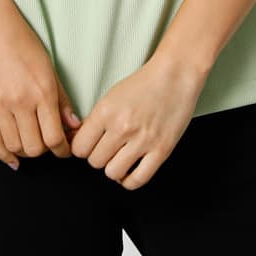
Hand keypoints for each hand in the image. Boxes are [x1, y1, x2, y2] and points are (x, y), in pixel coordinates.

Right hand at [0, 1, 81, 168]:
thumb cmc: (24, 43)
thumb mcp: (50, 68)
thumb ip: (62, 100)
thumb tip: (73, 125)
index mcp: (42, 92)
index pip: (55, 138)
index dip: (63, 150)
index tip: (65, 150)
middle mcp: (21, 103)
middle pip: (35, 148)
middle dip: (46, 150)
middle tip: (49, 142)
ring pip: (15, 147)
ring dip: (26, 151)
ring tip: (32, 143)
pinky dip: (4, 154)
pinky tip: (13, 159)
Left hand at [71, 55, 205, 189]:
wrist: (175, 75)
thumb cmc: (145, 83)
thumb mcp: (112, 95)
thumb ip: (95, 120)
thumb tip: (80, 140)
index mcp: (106, 111)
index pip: (80, 147)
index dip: (82, 148)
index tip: (88, 147)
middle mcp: (122, 127)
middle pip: (95, 161)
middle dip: (99, 157)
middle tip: (107, 149)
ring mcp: (142, 141)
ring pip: (113, 173)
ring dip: (114, 168)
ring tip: (119, 158)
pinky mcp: (161, 150)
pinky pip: (138, 180)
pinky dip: (130, 180)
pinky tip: (130, 171)